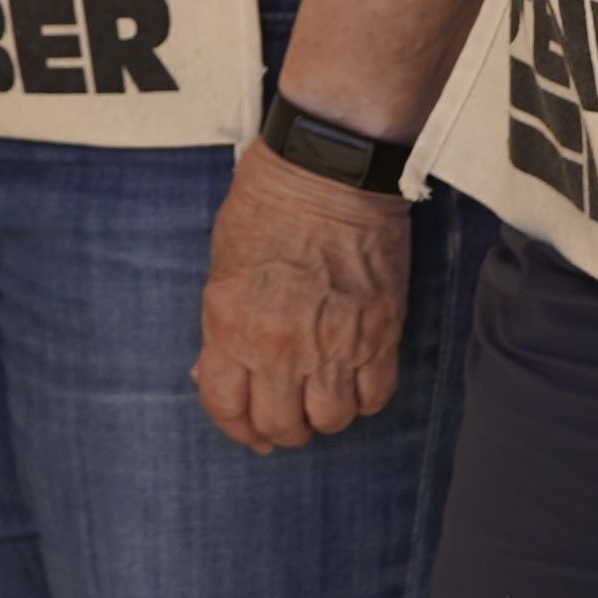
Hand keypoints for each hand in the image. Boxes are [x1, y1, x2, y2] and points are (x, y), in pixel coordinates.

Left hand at [194, 141, 407, 454]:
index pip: (227, 408)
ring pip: (331, 421)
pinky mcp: (381, 332)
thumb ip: (222, 326)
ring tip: (321, 395)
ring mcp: (335, 343)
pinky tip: (354, 380)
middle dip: (280, 428)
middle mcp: (282, 345)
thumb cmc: (268, 203)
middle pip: (281, 426)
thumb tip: (216, 369)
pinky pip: (374, 396)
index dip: (236, 427)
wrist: (330, 168)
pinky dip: (363, 398)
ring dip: (323, 415)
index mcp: (232, 326)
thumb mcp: (221, 264)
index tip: (246, 428)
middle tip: (285, 415)